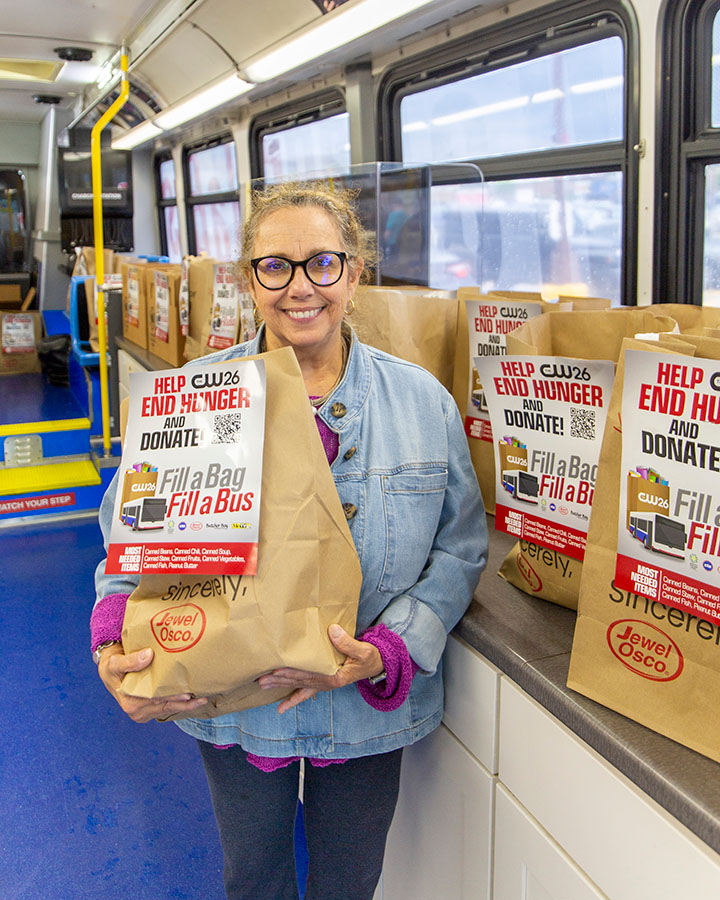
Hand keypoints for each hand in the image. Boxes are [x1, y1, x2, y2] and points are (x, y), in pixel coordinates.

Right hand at [97, 644, 208, 722]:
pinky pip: (165, 708)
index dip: (172, 697)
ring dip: (185, 705)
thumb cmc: (112, 665)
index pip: (156, 700)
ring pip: (167, 709)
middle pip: (165, 707)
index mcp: (129, 702)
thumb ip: (131, 660)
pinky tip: (192, 699)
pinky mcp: (148, 710)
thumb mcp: (116, 662)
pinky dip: (179, 704)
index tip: (188, 693)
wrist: (109, 669)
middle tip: (203, 698)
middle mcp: (136, 711)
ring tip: (202, 699)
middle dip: (184, 703)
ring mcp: (142, 712)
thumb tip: (148, 655)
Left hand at [257, 624, 383, 713]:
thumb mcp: (363, 650)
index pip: (308, 674)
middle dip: (279, 680)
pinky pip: (306, 693)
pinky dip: (293, 700)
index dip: (292, 672)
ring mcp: (324, 684)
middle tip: (261, 678)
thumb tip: (333, 631)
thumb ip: (347, 642)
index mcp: (334, 677)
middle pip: (299, 681)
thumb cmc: (369, 658)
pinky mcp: (324, 683)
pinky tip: (281, 708)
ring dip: (281, 686)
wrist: (377, 666)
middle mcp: (326, 683)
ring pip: (298, 686)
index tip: (276, 669)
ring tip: (263, 685)